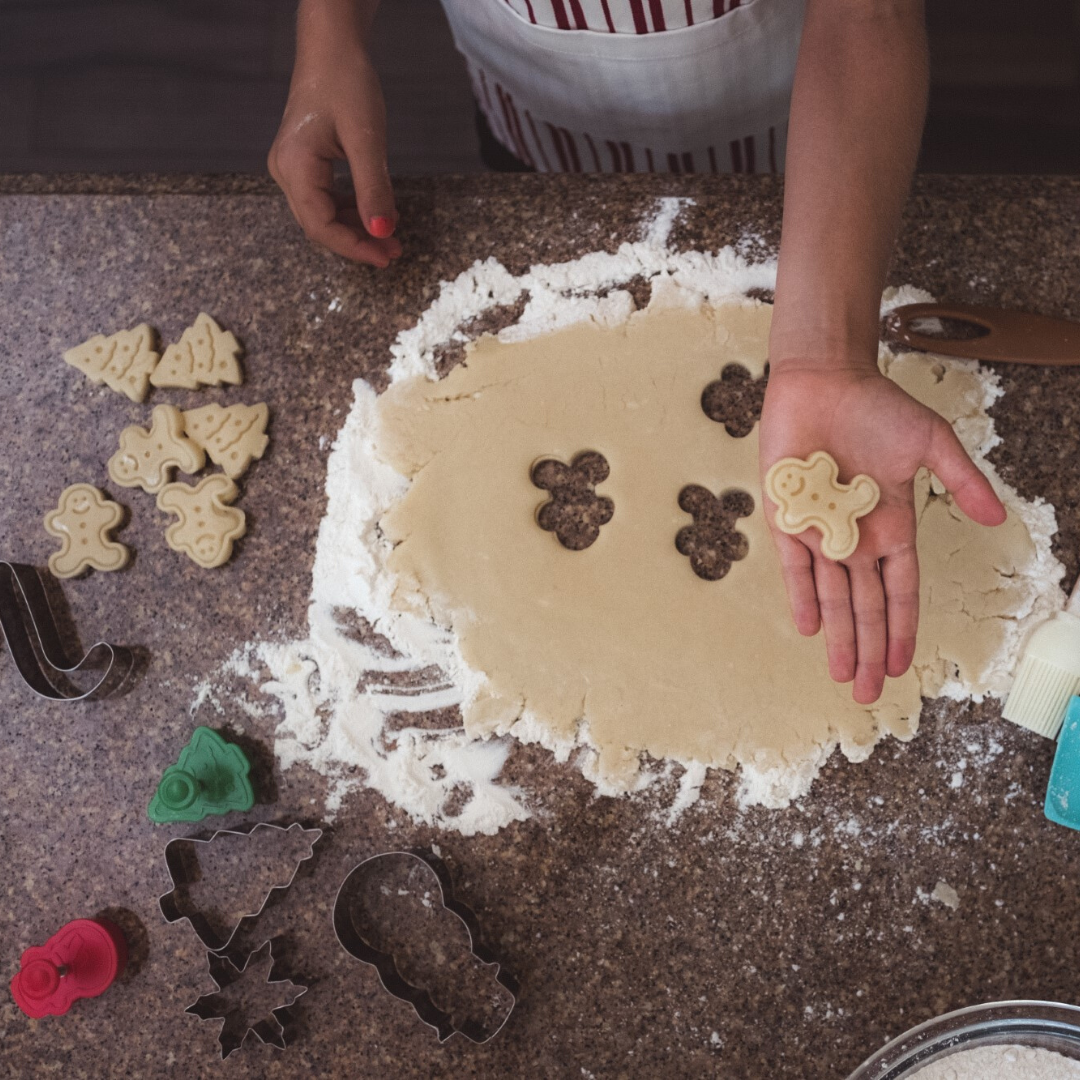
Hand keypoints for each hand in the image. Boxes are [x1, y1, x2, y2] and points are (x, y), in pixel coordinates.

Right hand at [268, 4, 400, 266]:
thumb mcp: (366, 139)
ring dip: (355, 230)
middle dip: (357, 242)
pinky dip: (350, 212)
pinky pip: (324, 200)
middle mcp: (285, 172)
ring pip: (322, 215)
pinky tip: (374, 214)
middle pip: (319, 226)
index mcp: (294, 167)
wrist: (332, 48)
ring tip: (389, 237)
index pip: (321, 225)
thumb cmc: (346, 83)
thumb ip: (373, 189)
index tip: (386, 256)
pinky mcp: (304, 164)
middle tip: (394, 252)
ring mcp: (291, 169)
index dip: (354, 247)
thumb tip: (382, 232)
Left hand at [758, 359, 1005, 703]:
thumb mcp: (930, 444)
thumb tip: (998, 520)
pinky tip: (811, 627)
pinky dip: (802, 595)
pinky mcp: (787, 517)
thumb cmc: (878, 407)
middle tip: (868, 693)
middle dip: (868, 650)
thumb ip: (962, 481)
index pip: (899, 592)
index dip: (901, 629)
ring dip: (839, 636)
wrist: (825, 379)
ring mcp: (821, 530)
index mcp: (893, 527)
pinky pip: (794, 566)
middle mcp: (856, 538)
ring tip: (844, 675)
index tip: (903, 667)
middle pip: (865, 607)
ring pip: (832, 596)